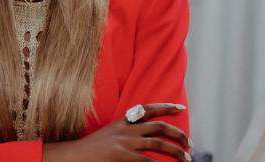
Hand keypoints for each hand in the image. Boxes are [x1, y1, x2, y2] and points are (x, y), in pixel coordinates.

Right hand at [43, 103, 191, 161]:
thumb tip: (144, 137)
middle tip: (189, 143)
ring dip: (176, 151)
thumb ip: (126, 133)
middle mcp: (126, 129)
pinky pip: (149, 161)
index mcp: (122, 121)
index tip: (181, 107)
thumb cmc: (92, 149)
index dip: (166, 107)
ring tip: (186, 158)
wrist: (75, 156)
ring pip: (158, 143)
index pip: (147, 109)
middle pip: (158, 126)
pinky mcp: (122, 156)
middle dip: (177, 133)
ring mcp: (125, 142)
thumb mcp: (109, 135)